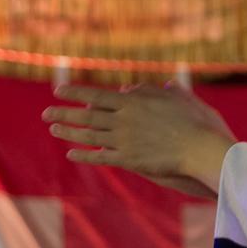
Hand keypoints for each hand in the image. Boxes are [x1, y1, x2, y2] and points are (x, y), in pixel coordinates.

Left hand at [43, 83, 235, 195]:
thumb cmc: (195, 121)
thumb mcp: (178, 97)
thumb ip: (156, 90)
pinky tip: (72, 153)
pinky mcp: (129, 159)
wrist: (201, 148)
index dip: (76, 92)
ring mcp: (124, 140)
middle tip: (45, 113)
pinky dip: (84, 154)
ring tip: (54, 129)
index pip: (96, 94)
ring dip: (69, 132)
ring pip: (89, 135)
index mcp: (134, 101)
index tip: (59, 90)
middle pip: (86, 115)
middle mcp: (124, 119)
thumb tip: (139, 88)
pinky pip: (100, 156)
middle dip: (63, 113)